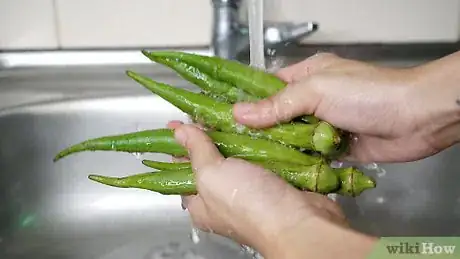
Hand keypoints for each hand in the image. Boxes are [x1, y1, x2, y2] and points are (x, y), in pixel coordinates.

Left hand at [167, 121, 361, 257]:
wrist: (298, 221)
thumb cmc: (249, 206)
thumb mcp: (211, 175)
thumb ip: (196, 151)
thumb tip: (179, 133)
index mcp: (202, 204)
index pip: (184, 171)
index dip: (182, 147)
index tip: (181, 124)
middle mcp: (224, 200)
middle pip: (213, 162)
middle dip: (210, 138)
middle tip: (210, 115)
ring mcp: (251, 191)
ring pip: (239, 158)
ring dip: (237, 137)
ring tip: (233, 114)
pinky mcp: (274, 183)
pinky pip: (263, 158)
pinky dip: (260, 142)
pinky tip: (258, 126)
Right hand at [233, 52, 459, 162]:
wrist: (416, 118)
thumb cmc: (368, 93)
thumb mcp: (316, 91)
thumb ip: (277, 105)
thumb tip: (240, 113)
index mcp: (308, 77)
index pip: (268, 87)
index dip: (247, 101)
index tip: (224, 116)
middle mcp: (314, 100)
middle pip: (278, 116)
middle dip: (259, 130)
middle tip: (232, 146)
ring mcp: (325, 125)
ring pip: (293, 139)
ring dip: (278, 149)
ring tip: (249, 163)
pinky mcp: (336, 148)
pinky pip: (310, 157)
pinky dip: (299, 164)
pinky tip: (279, 173)